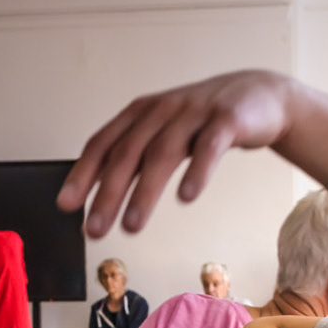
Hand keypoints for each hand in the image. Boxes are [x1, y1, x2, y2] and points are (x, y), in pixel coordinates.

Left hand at [60, 70, 294, 236]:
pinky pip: (209, 147)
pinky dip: (196, 172)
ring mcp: (195, 113)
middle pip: (127, 153)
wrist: (261, 96)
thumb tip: (97, 201)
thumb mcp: (162, 134)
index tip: (66, 206)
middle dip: (107, 194)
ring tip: (131, 227)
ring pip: (163, 153)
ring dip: (144, 193)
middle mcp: (162, 110)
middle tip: (94, 230)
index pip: (103, 144)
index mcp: (140, 114)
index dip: (82, 175)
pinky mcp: (228, 120)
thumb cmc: (203, 122)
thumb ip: (133, 160)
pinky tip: (186, 198)